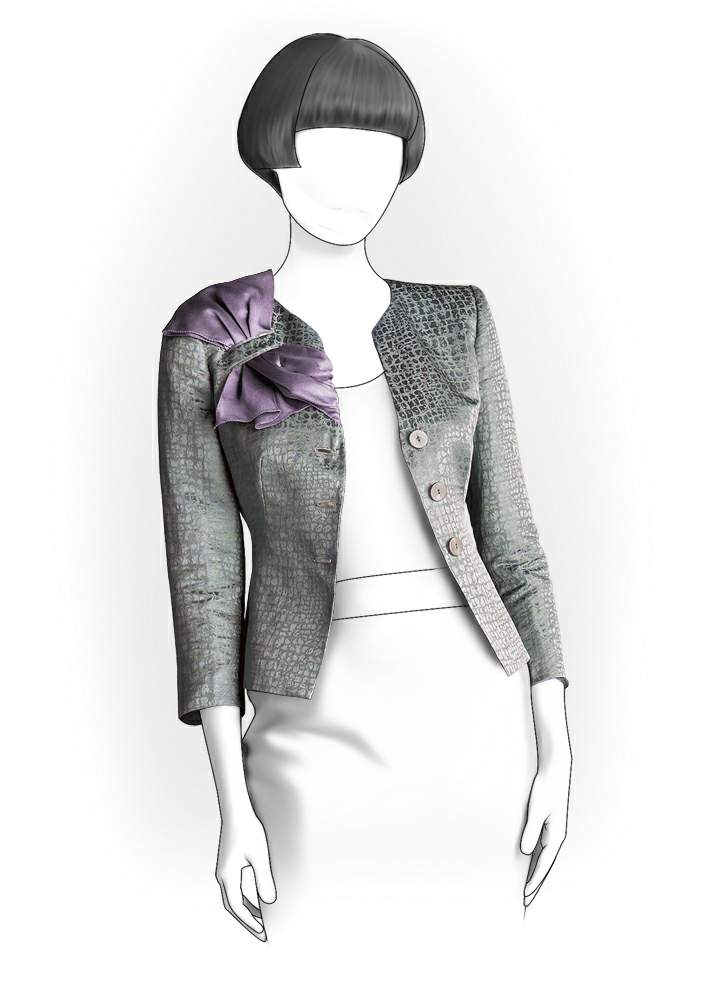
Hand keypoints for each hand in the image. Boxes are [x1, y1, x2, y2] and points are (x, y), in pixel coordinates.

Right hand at [215, 809, 276, 940]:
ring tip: (262, 920)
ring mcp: (224, 870)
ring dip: (246, 909)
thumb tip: (268, 901)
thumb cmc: (248, 830)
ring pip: (233, 897)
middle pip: (233, 906)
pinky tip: (257, 899)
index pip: (237, 907)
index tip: (262, 933)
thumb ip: (264, 879)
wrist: (236, 810)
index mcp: (228, 876)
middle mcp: (223, 876)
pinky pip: (236, 888)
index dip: (250, 922)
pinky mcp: (228, 864)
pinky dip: (245, 898)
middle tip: (262, 932)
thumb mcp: (259, 856)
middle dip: (247, 920)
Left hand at [520, 749, 571, 906]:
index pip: (543, 865)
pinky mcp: (548, 825)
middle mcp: (556, 837)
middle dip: (535, 884)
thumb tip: (525, 853)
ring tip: (525, 890)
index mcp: (556, 836)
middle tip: (526, 903)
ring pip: (543, 859)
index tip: (525, 895)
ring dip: (535, 874)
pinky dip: (535, 862)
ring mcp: (552, 832)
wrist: (555, 770)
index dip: (534, 881)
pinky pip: (540, 850)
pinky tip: (527, 867)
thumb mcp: (536, 810)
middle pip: (544, 866)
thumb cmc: (546, 788)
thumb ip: (531, 831)